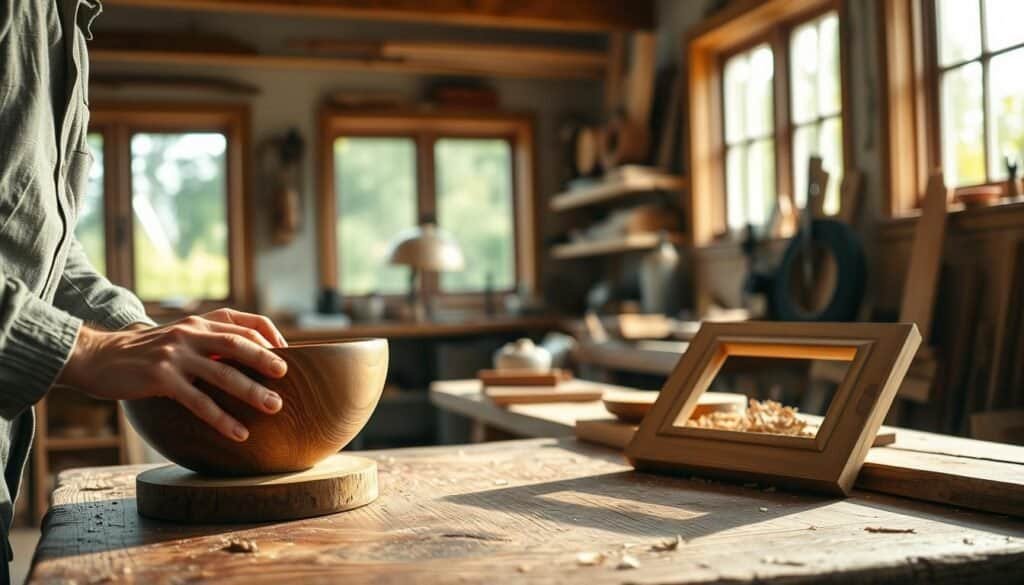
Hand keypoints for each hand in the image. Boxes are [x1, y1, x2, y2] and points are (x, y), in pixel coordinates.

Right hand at [59, 310, 290, 441]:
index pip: (243, 321)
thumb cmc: (144, 353)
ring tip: (274, 407)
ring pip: (222, 373)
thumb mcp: (177, 337)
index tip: (288, 354)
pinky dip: (222, 418)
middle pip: (238, 343)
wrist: (97, 357)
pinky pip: (198, 401)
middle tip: (287, 377)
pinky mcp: (161, 378)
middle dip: (265, 359)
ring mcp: (176, 355)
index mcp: (198, 322)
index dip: (269, 335)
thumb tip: (246, 360)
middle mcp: (190, 333)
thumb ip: (207, 341)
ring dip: (251, 391)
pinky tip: (238, 433)